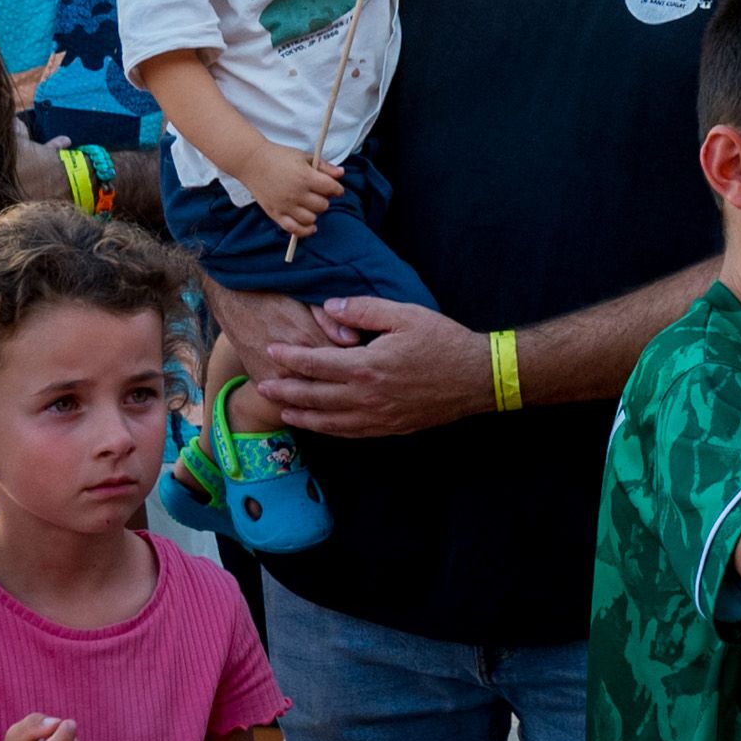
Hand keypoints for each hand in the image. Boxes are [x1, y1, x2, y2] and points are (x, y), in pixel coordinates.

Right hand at [241, 152, 342, 235]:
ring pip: (311, 219)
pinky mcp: (275, 214)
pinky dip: (305, 231)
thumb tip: (341, 173)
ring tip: (310, 205)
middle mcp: (297, 193)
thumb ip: (324, 166)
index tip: (335, 189)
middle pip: (323, 205)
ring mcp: (285, 205)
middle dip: (324, 199)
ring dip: (314, 213)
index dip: (337, 189)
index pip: (331, 188)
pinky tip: (310, 226)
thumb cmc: (279, 156)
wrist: (251, 161)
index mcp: (305, 177)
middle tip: (318, 194)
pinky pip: (294, 229)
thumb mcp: (304, 156)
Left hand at [247, 293, 488, 439]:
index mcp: (366, 366)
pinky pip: (350, 433)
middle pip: (314, 397)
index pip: (315, 364)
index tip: (272, 351)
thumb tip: (330, 307)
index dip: (290, 359)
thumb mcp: (403, 314)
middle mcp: (366, 396)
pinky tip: (319, 425)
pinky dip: (328, 430)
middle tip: (263, 386)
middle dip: (285, 392)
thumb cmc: (442, 341)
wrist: (476, 377)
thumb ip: (363, 310)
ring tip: (282, 410)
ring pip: (328, 421)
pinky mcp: (389, 428)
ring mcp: (377, 417)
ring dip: (302, 416)